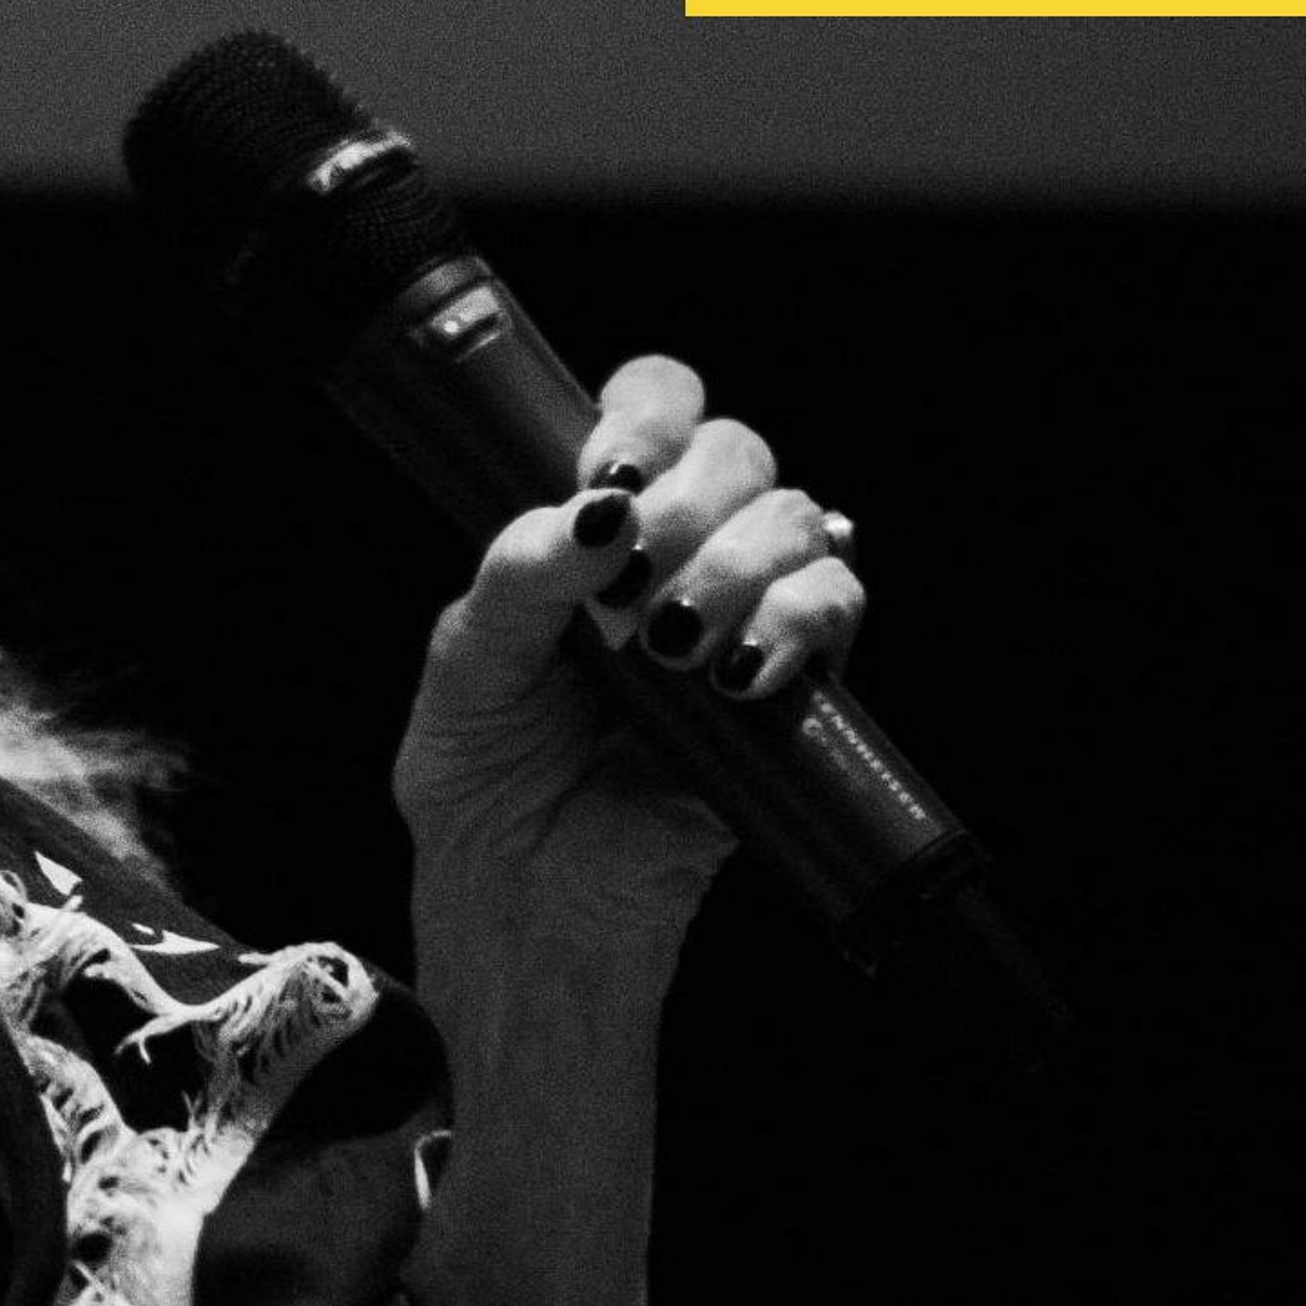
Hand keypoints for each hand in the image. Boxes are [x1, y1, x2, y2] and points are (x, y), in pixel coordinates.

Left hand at [393, 353, 863, 1018]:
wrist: (528, 899)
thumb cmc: (486, 778)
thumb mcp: (468, 664)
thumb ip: (517, 576)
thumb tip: (596, 514)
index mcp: (596, 526)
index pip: (654, 405)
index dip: (647, 414)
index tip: (608, 479)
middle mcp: (679, 553)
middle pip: (736, 450)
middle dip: (688, 500)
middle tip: (630, 586)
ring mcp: (742, 613)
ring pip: (797, 516)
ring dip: (733, 567)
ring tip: (668, 648)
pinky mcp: (794, 685)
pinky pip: (837, 604)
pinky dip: (794, 621)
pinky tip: (733, 673)